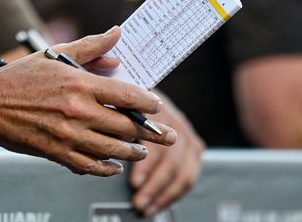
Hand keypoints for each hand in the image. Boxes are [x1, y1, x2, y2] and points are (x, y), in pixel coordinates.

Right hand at [0, 27, 175, 175]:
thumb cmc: (20, 77)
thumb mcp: (56, 54)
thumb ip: (91, 47)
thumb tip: (117, 36)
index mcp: (80, 84)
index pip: (127, 96)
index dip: (148, 103)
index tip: (156, 106)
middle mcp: (78, 111)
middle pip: (126, 126)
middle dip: (150, 133)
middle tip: (165, 136)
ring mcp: (68, 135)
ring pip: (113, 150)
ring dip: (133, 152)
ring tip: (142, 151)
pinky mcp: (57, 153)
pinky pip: (90, 166)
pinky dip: (106, 169)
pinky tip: (114, 166)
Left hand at [127, 94, 202, 216]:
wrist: (147, 95)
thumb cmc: (128, 102)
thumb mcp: (119, 103)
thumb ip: (115, 121)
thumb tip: (107, 144)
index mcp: (158, 108)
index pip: (156, 140)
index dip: (146, 163)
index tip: (134, 181)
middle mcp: (177, 121)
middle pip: (172, 159)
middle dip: (154, 184)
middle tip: (138, 200)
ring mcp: (188, 135)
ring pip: (184, 171)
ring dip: (164, 193)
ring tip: (146, 206)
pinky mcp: (194, 148)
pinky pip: (189, 176)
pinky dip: (173, 193)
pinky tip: (158, 203)